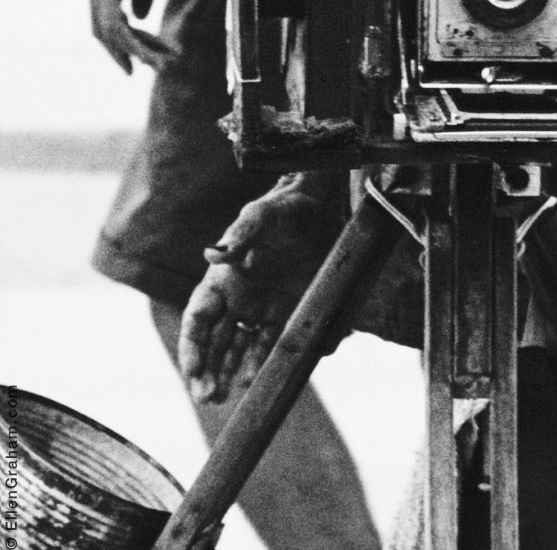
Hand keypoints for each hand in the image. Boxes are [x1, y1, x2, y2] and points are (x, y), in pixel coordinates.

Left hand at [82, 0, 175, 73]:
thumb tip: (139, 16)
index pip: (106, 21)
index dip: (122, 42)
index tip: (142, 57)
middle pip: (104, 32)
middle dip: (127, 53)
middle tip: (149, 70)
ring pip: (110, 30)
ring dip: (135, 50)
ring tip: (159, 64)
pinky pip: (115, 20)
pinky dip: (131, 37)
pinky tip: (148, 48)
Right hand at [178, 176, 344, 403]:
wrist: (320, 204)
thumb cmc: (284, 206)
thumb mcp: (262, 213)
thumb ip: (242, 232)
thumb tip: (215, 253)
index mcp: (223, 279)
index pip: (198, 320)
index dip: (192, 348)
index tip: (192, 371)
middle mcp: (239, 298)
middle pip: (215, 343)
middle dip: (206, 372)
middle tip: (206, 396)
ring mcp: (264, 307)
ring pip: (241, 350)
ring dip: (231, 374)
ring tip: (225, 395)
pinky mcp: (290, 310)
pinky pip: (276, 343)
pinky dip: (267, 362)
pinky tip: (259, 379)